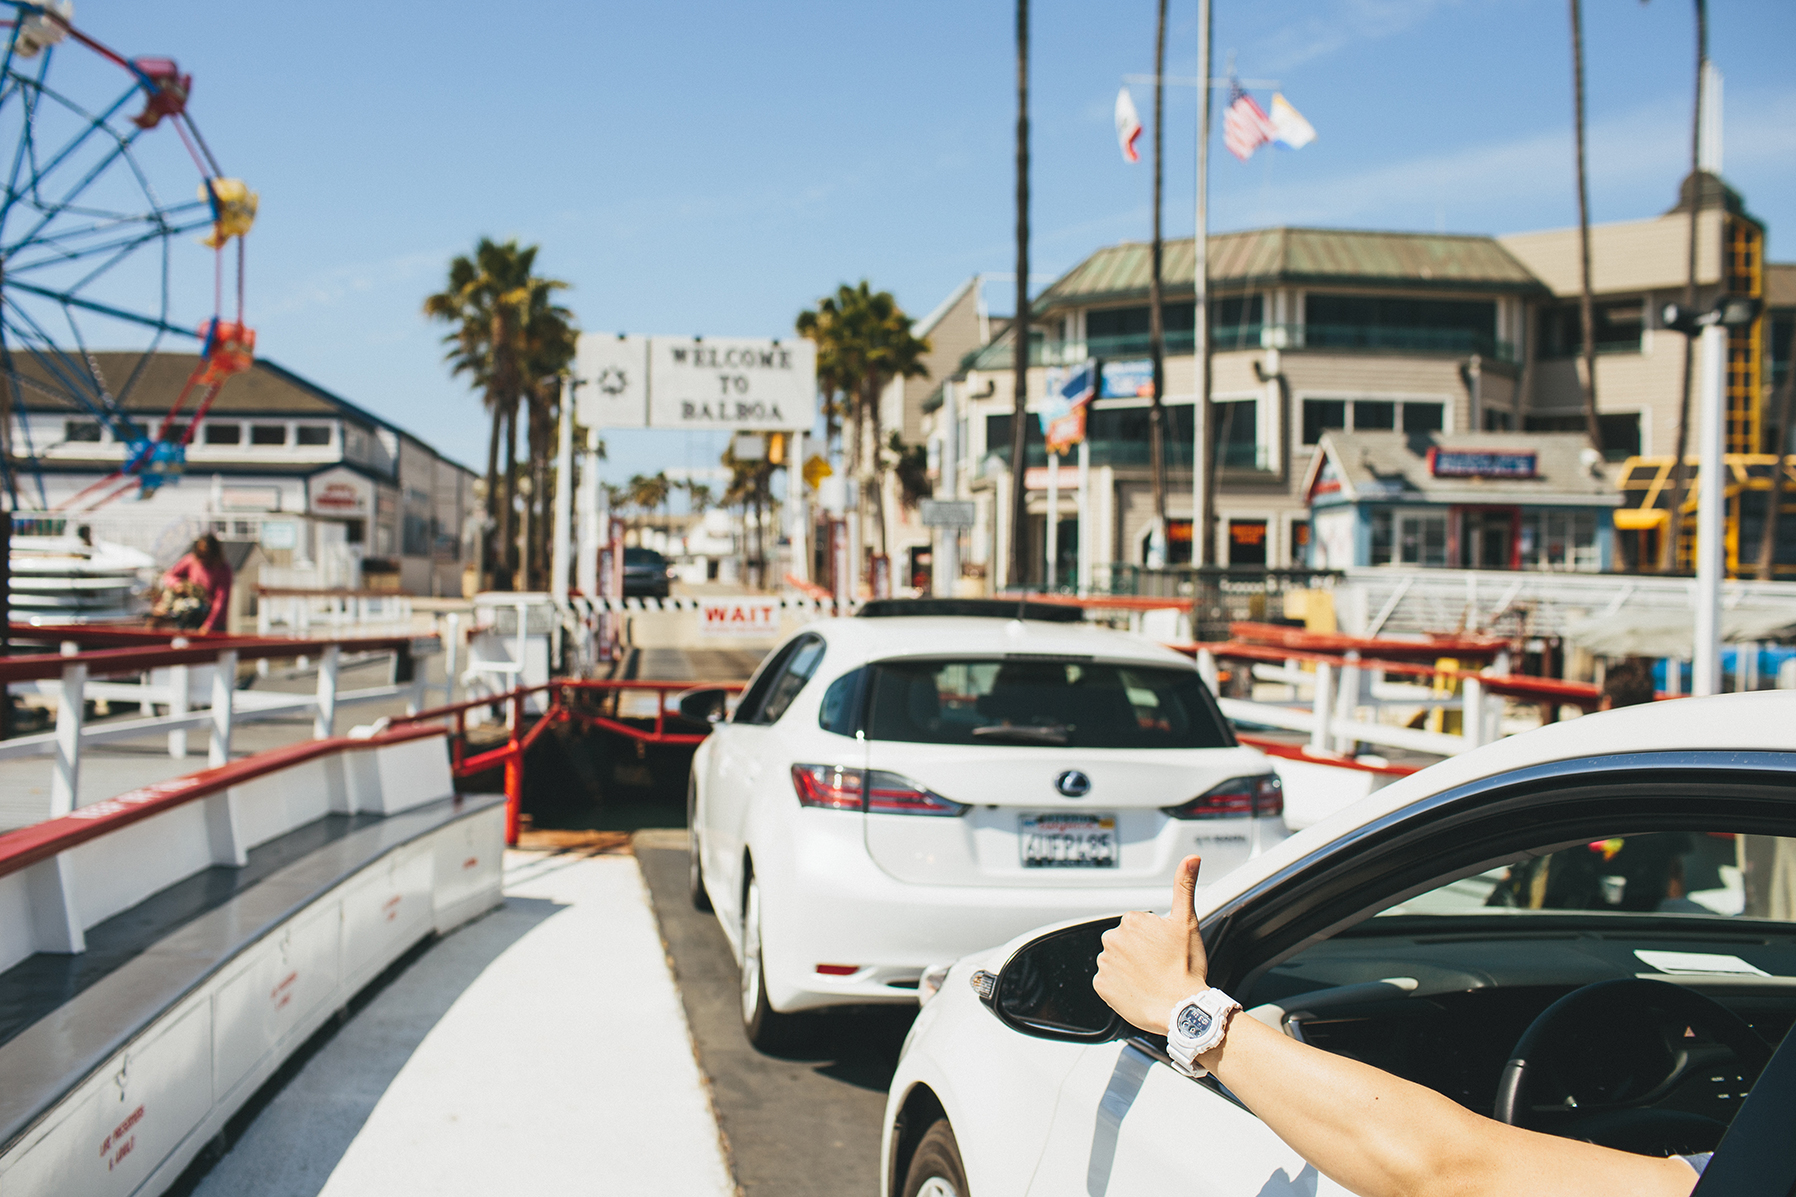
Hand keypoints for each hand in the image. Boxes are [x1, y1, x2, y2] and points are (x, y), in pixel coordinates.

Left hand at [1093, 855, 1208, 1034]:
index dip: (1155, 940)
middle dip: (1140, 952)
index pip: (1139, 927)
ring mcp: (1104, 964)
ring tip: (1151, 979)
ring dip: (1129, 968)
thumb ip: (1184, 886)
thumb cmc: (1186, 967)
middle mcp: (1111, 939)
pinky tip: (1138, 989)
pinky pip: (1109, 982)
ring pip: (1117, 962)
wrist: (1181, 1009)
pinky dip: (1120, 986)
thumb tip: (1191, 857)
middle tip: (1161, 966)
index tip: (1166, 950)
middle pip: (1126, 943)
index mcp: (1131, 921)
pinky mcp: (1101, 986)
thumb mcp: (1187, 922)